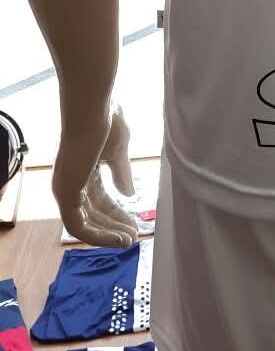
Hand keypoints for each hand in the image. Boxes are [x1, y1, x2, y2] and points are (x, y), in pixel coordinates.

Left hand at [53, 103, 138, 247]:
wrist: (95, 109)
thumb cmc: (106, 121)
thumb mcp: (119, 152)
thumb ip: (122, 174)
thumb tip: (130, 196)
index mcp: (82, 169)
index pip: (99, 199)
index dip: (117, 213)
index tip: (135, 224)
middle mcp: (70, 181)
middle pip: (93, 212)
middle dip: (114, 226)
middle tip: (134, 236)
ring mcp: (65, 188)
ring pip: (84, 223)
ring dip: (107, 235)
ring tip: (129, 241)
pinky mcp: (64, 194)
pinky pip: (78, 226)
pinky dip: (98, 236)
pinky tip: (118, 239)